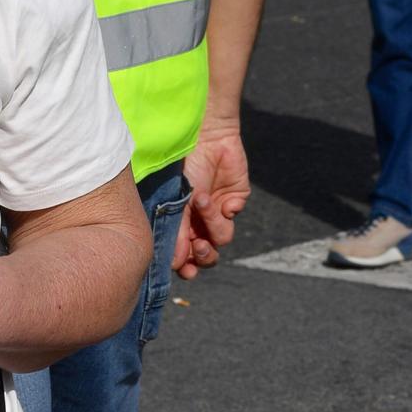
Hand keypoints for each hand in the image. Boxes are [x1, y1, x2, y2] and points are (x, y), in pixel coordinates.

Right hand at [173, 125, 250, 279]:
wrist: (206, 140)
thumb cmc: (184, 169)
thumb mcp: (177, 203)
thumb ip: (178, 233)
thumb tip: (175, 264)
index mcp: (182, 225)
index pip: (185, 255)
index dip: (186, 266)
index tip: (185, 270)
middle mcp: (200, 222)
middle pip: (207, 255)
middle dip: (204, 255)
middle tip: (200, 245)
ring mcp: (219, 213)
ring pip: (222, 238)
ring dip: (212, 223)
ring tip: (203, 202)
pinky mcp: (236, 201)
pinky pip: (233, 217)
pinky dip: (225, 210)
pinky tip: (217, 197)